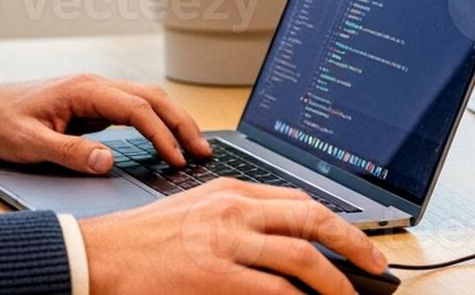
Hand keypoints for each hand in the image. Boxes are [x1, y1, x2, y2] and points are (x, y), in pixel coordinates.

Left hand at [0, 73, 212, 173]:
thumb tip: (108, 161)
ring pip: (147, 100)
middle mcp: (95, 85)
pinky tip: (166, 141)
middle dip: (181, 123)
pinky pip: (135, 110)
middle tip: (203, 152)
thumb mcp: (30, 144)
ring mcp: (96, 93)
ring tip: (194, 148)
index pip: (137, 110)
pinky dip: (157, 123)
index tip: (177, 159)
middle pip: (152, 98)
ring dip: (173, 121)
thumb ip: (70, 153)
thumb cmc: (2, 123)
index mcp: (84, 90)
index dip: (161, 134)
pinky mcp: (94, 105)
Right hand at [80, 179, 389, 294]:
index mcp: (229, 190)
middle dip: (353, 243)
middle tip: (376, 265)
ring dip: (336, 281)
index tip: (356, 241)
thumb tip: (281, 239)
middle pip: (312, 218)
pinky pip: (274, 290)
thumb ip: (237, 218)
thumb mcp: (194, 211)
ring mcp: (226, 241)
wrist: (98, 256)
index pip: (298, 199)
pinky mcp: (215, 275)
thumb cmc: (141, 241)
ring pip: (302, 255)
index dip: (336, 222)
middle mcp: (233, 209)